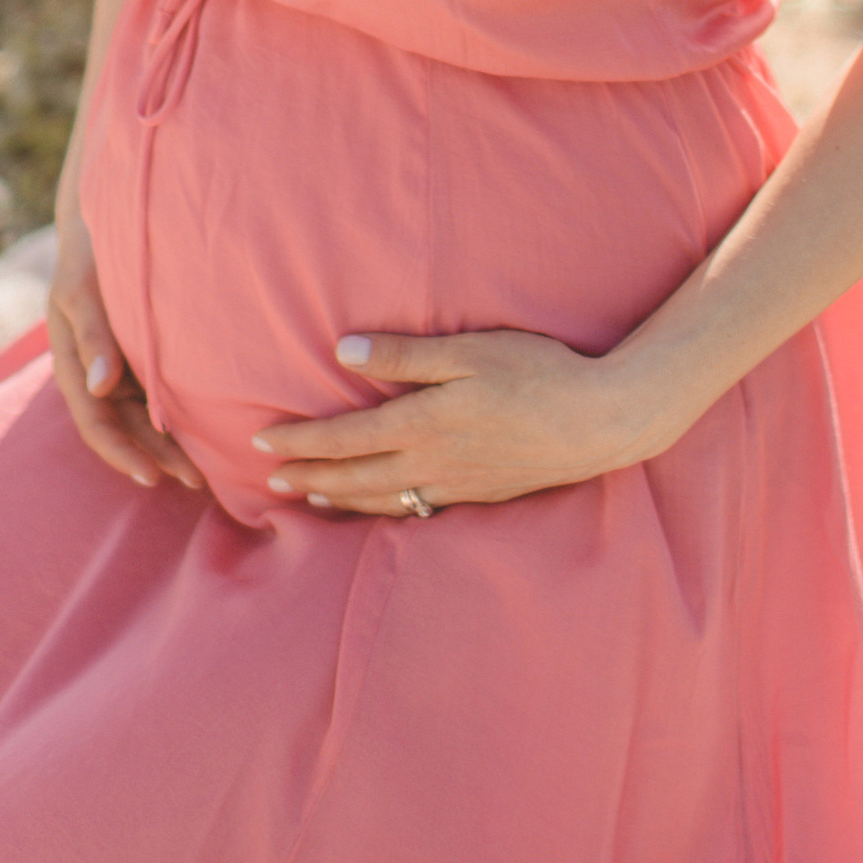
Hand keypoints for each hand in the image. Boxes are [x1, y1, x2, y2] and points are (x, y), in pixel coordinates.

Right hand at [46, 198, 204, 492]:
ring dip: (169, 444)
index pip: (95, 420)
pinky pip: (160, 393)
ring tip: (205, 471)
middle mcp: (96, 370)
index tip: (151, 475)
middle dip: (155, 457)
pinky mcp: (144, 353)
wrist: (106, 215)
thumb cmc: (90, 251)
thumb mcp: (82, 289)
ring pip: (144, 416)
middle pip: (125, 427)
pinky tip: (209, 430)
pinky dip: (178, 415)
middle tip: (195, 481)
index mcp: (72, 362)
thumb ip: (92, 334)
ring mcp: (120, 364)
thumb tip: (100, 388)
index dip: (120, 451)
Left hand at [253, 328, 685, 515]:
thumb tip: (343, 352)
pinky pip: (415, 510)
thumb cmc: (537, 372)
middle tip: (269, 478)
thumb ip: (405, 354)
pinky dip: (383, 512)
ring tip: (311, 498)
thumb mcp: (469, 350)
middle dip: (309, 475)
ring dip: (341, 499)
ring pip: (382, 499)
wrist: (598, 421)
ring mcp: (455, 484)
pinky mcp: (479, 494)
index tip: (264, 442)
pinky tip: (380, 508)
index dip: (301, 440)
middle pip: (354, 476)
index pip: (344, 437)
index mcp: (422, 423)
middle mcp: (431, 462)